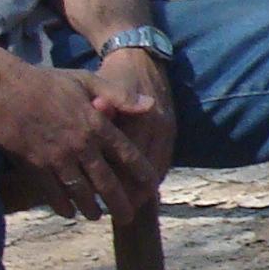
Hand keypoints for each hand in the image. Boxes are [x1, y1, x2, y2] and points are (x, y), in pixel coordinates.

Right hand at [0, 58, 161, 222]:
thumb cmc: (45, 82)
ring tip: (98, 216)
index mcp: (97, 125)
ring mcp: (57, 158)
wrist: (2, 90)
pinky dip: (62, 205)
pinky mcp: (34, 166)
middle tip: (127, 217)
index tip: (151, 188)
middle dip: (119, 203)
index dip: (141, 173)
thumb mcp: (87, 81)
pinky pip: (53, 192)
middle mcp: (81, 145)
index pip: (127, 155)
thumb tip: (151, 105)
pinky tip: (68, 212)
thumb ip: (120, 95)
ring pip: (81, 191)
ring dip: (91, 208)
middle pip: (106, 182)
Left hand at [92, 48, 176, 202]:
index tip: (104, 200)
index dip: (120, 181)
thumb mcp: (103, 82)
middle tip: (119, 214)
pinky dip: (153, 178)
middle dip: (134, 194)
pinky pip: (164, 161)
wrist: (141, 55)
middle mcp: (159, 127)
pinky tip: (144, 191)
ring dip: (146, 190)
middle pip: (148, 170)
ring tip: (131, 208)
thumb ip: (104, 102)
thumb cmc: (116, 73)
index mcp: (142, 116)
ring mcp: (168, 129)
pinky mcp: (171, 131)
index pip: (132, 158)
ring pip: (158, 169)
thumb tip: (97, 110)